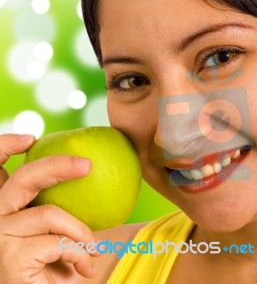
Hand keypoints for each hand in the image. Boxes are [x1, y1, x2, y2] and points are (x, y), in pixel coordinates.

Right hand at [0, 134, 99, 283]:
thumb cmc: (48, 272)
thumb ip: (53, 213)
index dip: (5, 146)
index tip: (30, 139)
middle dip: (58, 165)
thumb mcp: (50, 236)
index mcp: (4, 209)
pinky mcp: (10, 258)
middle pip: (23, 178)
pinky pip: (59, 242)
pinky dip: (79, 253)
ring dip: (81, 231)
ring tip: (94, 248)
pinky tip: (85, 268)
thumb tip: (83, 173)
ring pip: (49, 213)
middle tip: (86, 165)